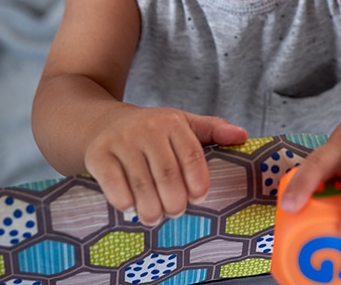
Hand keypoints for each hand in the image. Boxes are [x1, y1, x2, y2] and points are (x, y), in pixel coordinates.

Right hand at [83, 105, 247, 224]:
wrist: (102, 122)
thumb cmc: (150, 130)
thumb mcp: (182, 124)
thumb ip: (212, 130)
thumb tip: (242, 136)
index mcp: (172, 122)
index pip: (192, 156)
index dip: (198, 182)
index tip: (200, 199)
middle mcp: (147, 128)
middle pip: (168, 175)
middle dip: (175, 202)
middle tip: (176, 212)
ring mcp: (121, 141)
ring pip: (142, 185)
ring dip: (151, 209)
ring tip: (155, 217)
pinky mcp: (98, 154)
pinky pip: (114, 186)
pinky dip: (125, 204)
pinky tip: (131, 208)